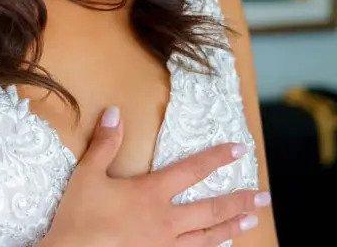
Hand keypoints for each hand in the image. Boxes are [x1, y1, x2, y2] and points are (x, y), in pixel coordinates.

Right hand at [41, 107, 269, 246]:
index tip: (239, 150)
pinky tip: (218, 246)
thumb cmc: (81, 215)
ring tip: (253, 221)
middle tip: (264, 196)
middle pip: (211, 208)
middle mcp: (167, 220)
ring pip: (209, 236)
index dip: (216, 158)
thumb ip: (105, 143)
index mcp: (151, 193)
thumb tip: (114, 111)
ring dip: (233, 227)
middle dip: (240, 201)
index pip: (192, 171)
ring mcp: (166, 245)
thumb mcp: (88, 174)